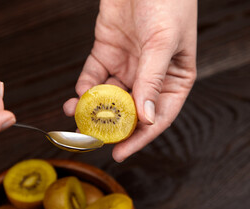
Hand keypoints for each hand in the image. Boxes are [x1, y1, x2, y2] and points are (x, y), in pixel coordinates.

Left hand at [64, 0, 196, 161]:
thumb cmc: (168, 0)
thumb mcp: (162, 42)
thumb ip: (152, 80)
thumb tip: (147, 118)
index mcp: (173, 78)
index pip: (158, 116)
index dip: (140, 137)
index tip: (120, 152)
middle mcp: (149, 76)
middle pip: (129, 110)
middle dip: (110, 126)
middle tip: (90, 138)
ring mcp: (127, 65)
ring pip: (108, 96)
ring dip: (92, 109)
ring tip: (76, 117)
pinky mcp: (106, 52)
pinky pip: (93, 76)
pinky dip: (84, 88)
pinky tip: (76, 97)